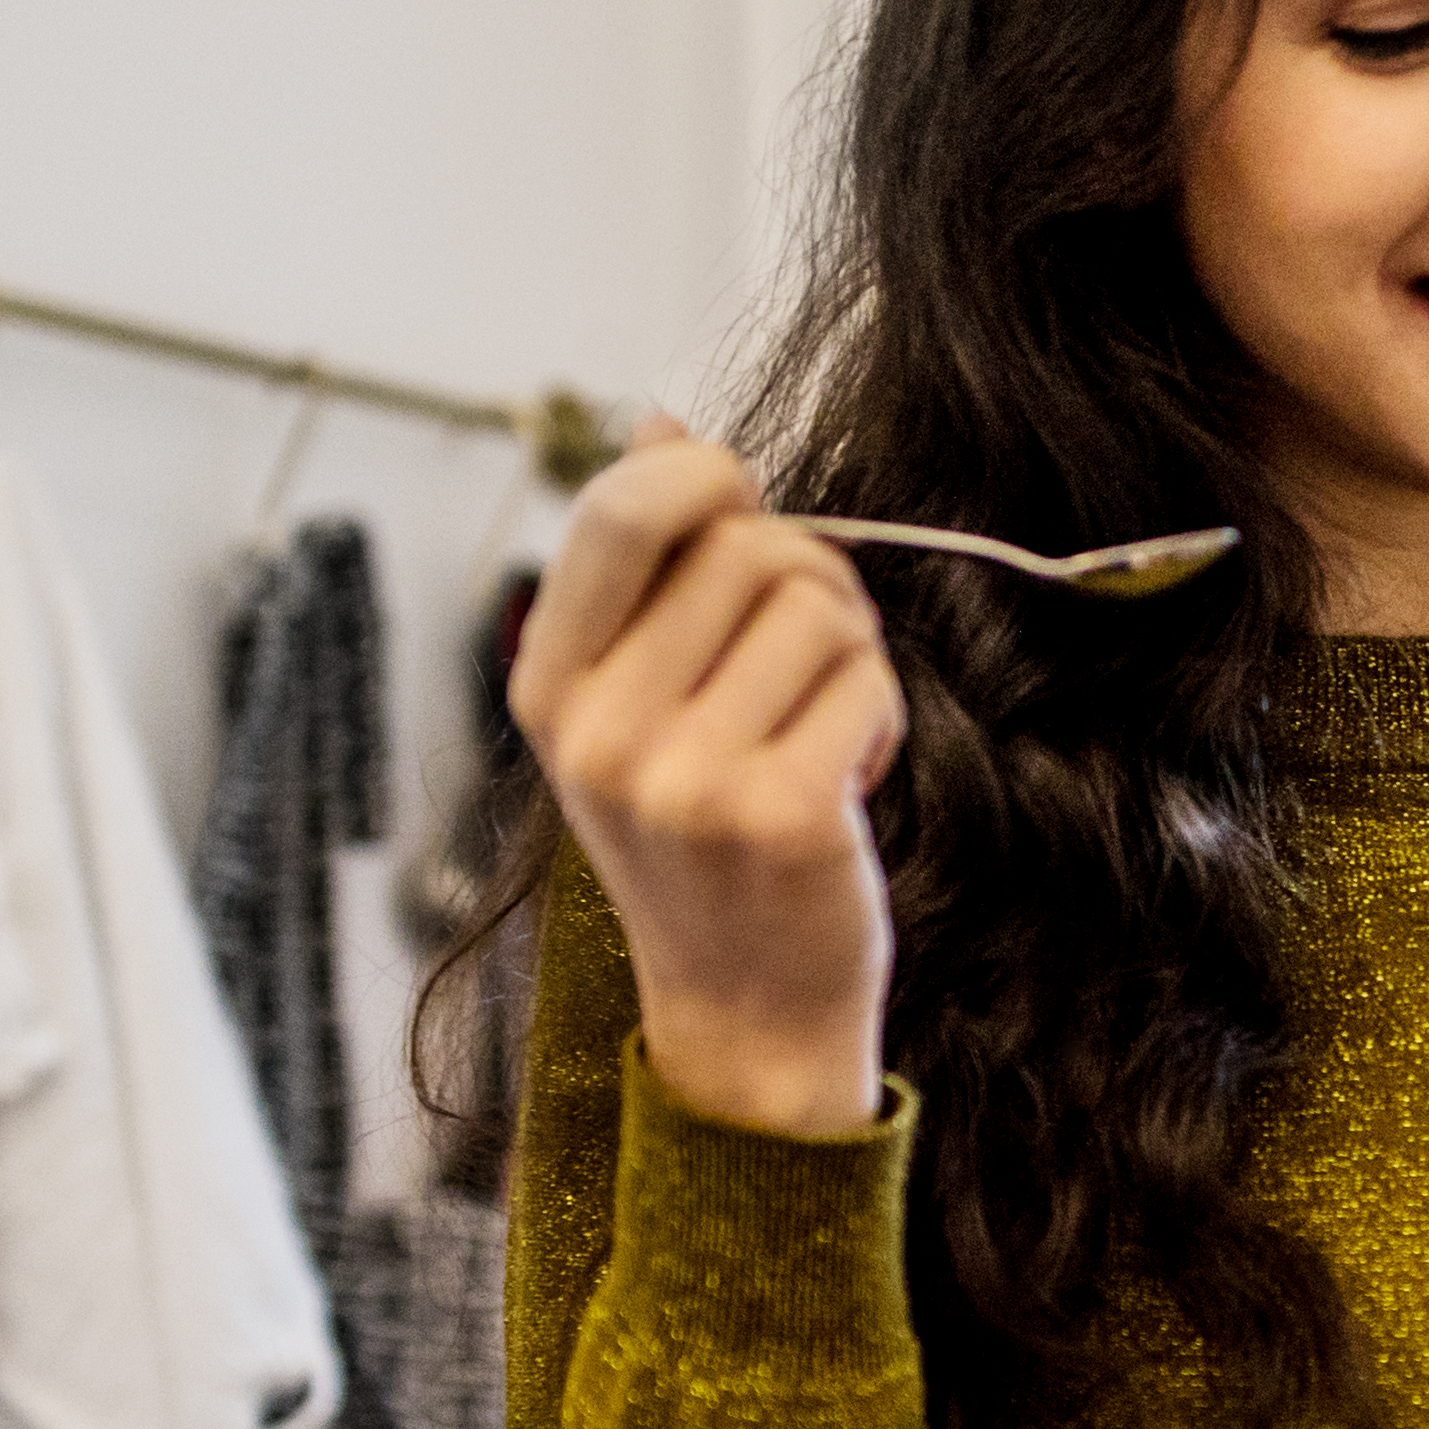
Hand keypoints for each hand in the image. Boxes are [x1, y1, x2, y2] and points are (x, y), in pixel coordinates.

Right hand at [509, 417, 904, 1135]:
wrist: (744, 1011)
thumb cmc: (705, 838)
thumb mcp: (640, 703)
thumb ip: (649, 569)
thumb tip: (659, 418)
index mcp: (549, 687)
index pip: (622, 510)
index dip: (705, 474)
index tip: (741, 504)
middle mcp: (599, 732)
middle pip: (749, 546)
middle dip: (809, 578)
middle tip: (809, 659)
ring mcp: (682, 778)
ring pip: (819, 605)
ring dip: (849, 654)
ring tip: (818, 729)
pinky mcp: (775, 813)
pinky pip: (867, 678)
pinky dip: (879, 717)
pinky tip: (844, 782)